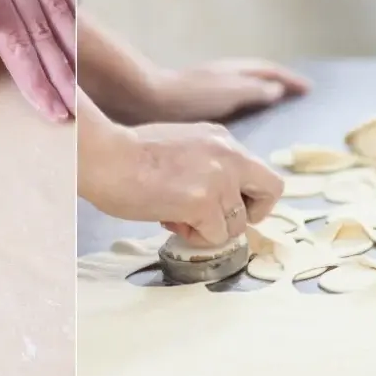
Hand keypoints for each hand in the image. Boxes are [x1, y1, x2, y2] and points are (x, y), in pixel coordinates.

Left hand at [0, 0, 74, 120]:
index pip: (17, 41)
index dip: (36, 78)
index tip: (52, 108)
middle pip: (43, 30)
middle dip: (60, 73)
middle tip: (73, 106)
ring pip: (58, 4)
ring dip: (71, 45)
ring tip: (80, 77)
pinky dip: (72, 0)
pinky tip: (77, 22)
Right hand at [84, 122, 283, 246]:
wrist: (105, 157)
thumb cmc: (126, 154)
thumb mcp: (179, 146)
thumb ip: (203, 165)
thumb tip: (212, 198)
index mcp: (221, 139)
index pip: (260, 172)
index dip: (249, 196)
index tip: (227, 204)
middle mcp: (228, 155)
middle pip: (270, 191)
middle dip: (247, 214)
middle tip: (217, 219)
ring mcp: (218, 179)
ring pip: (237, 224)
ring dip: (210, 230)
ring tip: (176, 218)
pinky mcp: (203, 203)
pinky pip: (215, 237)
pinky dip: (195, 237)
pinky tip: (170, 222)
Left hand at [148, 58, 310, 122]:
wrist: (145, 101)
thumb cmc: (190, 96)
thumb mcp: (230, 91)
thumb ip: (255, 90)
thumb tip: (277, 89)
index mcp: (234, 73)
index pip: (269, 72)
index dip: (290, 80)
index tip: (308, 90)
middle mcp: (222, 78)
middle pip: (256, 79)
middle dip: (275, 87)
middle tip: (291, 101)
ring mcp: (207, 92)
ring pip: (240, 94)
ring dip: (256, 102)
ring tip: (267, 120)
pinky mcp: (193, 109)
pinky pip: (225, 109)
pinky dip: (237, 117)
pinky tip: (234, 135)